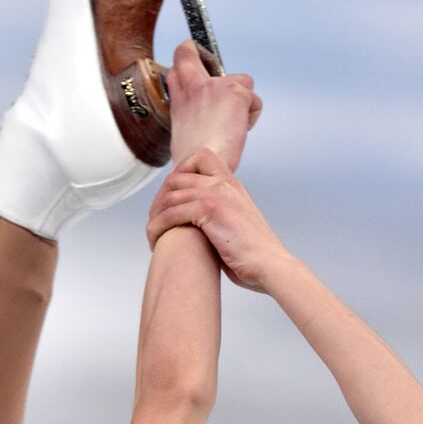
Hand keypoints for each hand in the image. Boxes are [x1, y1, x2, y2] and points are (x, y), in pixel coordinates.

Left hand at [146, 148, 291, 291]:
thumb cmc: (254, 257)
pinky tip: (155, 242)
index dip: (179, 172)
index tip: (170, 200)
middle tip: (155, 222)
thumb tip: (203, 227)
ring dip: (156, 216)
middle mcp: (225, 183)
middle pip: (177, 176)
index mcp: (233, 185)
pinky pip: (171, 212)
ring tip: (152, 235)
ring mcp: (218, 193)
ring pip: (171, 195)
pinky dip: (158, 227)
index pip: (201, 157)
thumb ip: (221, 217)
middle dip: (160, 200)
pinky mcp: (210, 208)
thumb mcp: (238, 226)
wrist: (270, 266)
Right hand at [167, 40, 261, 170]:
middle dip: (202, 55)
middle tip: (207, 66)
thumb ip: (189, 108)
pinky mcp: (235, 92)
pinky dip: (251, 115)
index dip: (186, 58)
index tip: (190, 58)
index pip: (179, 61)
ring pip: (240, 80)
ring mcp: (215, 86)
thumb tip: (202, 109)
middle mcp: (194, 85)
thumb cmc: (194, 156)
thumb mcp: (183, 128)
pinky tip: (239, 130)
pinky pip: (253, 100)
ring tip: (231, 124)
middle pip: (190, 52)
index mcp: (179, 96)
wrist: (201, 166)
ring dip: (242, 101)